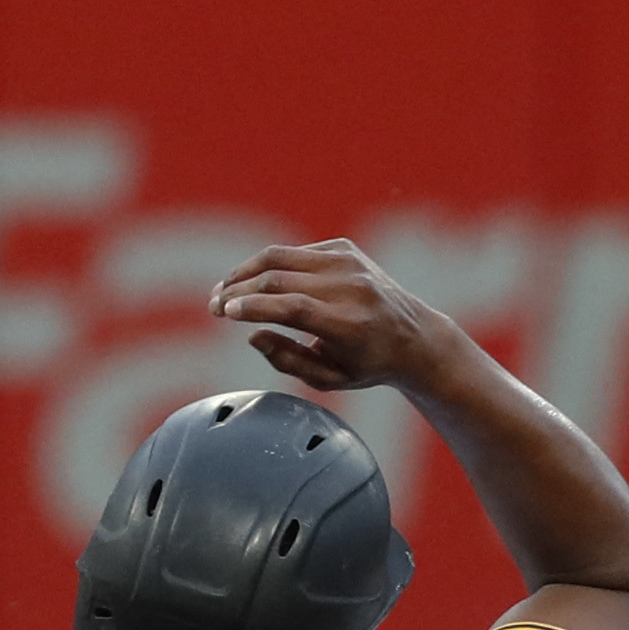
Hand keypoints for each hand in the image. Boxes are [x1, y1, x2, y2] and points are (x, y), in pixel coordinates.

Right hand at [209, 240, 467, 394]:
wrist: (415, 336)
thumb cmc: (367, 364)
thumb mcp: (329, 380)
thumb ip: (287, 360)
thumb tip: (252, 335)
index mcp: (350, 325)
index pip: (294, 308)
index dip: (254, 306)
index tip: (223, 312)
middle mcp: (351, 288)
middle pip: (280, 279)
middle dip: (238, 290)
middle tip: (213, 307)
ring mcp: (349, 263)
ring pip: (281, 257)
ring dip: (244, 272)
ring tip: (223, 290)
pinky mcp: (345, 249)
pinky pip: (294, 253)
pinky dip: (268, 266)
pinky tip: (255, 283)